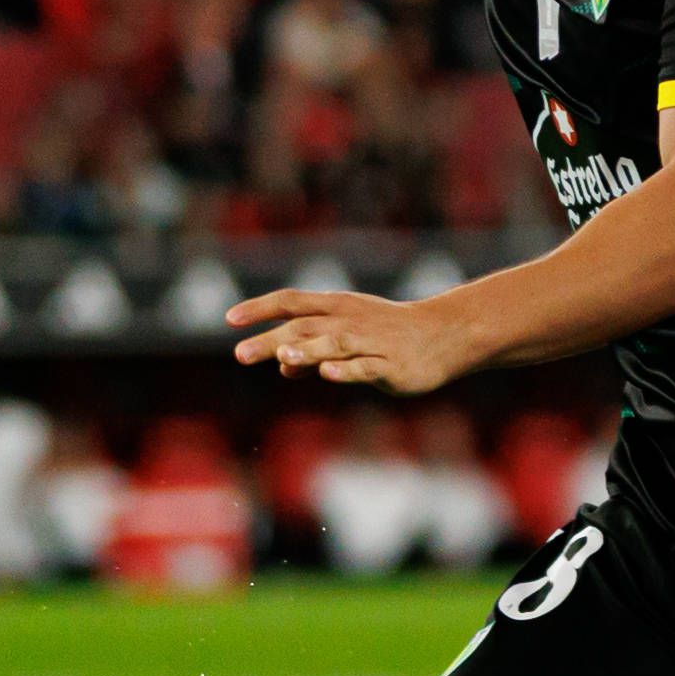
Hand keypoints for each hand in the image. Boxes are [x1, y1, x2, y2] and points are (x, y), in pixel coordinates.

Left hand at [228, 285, 480, 394]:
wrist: (444, 335)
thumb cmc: (389, 334)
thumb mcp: (348, 337)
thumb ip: (312, 351)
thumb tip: (281, 366)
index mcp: (335, 308)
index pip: (290, 302)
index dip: (260, 309)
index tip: (229, 319)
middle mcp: (348, 320)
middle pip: (304, 327)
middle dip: (272, 341)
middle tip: (239, 355)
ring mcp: (370, 342)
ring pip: (333, 343)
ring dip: (307, 350)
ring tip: (282, 357)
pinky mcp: (390, 364)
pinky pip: (365, 366)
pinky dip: (345, 369)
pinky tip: (326, 373)